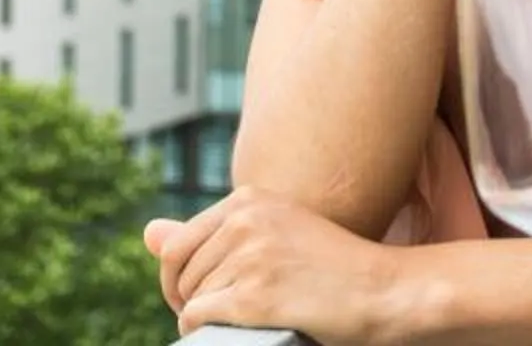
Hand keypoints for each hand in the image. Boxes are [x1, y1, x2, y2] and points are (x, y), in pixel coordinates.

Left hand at [145, 189, 414, 342]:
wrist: (385, 291)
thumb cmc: (331, 269)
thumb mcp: (273, 235)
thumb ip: (207, 235)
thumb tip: (146, 233)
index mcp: (249, 198)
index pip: (177, 243)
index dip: (180, 279)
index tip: (203, 298)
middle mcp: (245, 218)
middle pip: (178, 272)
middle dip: (188, 301)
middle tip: (222, 317)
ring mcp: (250, 255)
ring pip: (190, 298)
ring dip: (207, 319)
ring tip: (248, 320)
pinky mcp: (254, 295)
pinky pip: (200, 319)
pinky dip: (209, 333)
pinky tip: (242, 331)